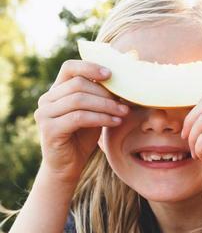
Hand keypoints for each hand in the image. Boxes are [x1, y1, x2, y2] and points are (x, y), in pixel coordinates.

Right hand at [34, 59, 128, 183]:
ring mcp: (44, 114)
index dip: (90, 67)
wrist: (68, 165)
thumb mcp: (94, 111)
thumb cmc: (83, 135)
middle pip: (78, 84)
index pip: (69, 67)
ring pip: (79, 100)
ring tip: (124, 113)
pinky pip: (79, 117)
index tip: (111, 74)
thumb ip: (101, 96)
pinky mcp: (49, 129)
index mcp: (56, 90)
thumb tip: (126, 80)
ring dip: (106, 105)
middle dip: (105, 93)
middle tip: (125, 103)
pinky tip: (116, 122)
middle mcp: (46, 99)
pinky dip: (101, 118)